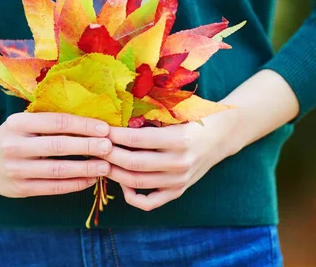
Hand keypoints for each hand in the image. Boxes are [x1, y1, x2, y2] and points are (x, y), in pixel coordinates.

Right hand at [0, 112, 112, 197]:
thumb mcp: (24, 121)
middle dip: (88, 146)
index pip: (56, 122)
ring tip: (106, 166)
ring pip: (57, 169)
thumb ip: (50, 120)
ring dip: (85, 168)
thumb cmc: (14, 135)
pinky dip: (74, 183)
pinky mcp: (19, 189)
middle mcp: (14, 145)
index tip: (105, 128)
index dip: (83, 125)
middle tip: (110, 146)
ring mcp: (15, 169)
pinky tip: (90, 179)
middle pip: (58, 146)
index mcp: (18, 122)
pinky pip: (52, 187)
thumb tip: (93, 121)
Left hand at [102, 109, 240, 210]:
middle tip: (94, 146)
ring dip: (113, 173)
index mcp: (179, 139)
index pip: (136, 140)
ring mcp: (179, 180)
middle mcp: (180, 163)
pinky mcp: (178, 191)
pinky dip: (131, 196)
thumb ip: (149, 118)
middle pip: (132, 163)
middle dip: (108, 155)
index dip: (113, 136)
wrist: (221, 135)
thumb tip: (114, 120)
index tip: (98, 129)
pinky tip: (121, 182)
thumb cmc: (194, 118)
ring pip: (136, 183)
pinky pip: (149, 202)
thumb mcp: (175, 113)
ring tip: (101, 161)